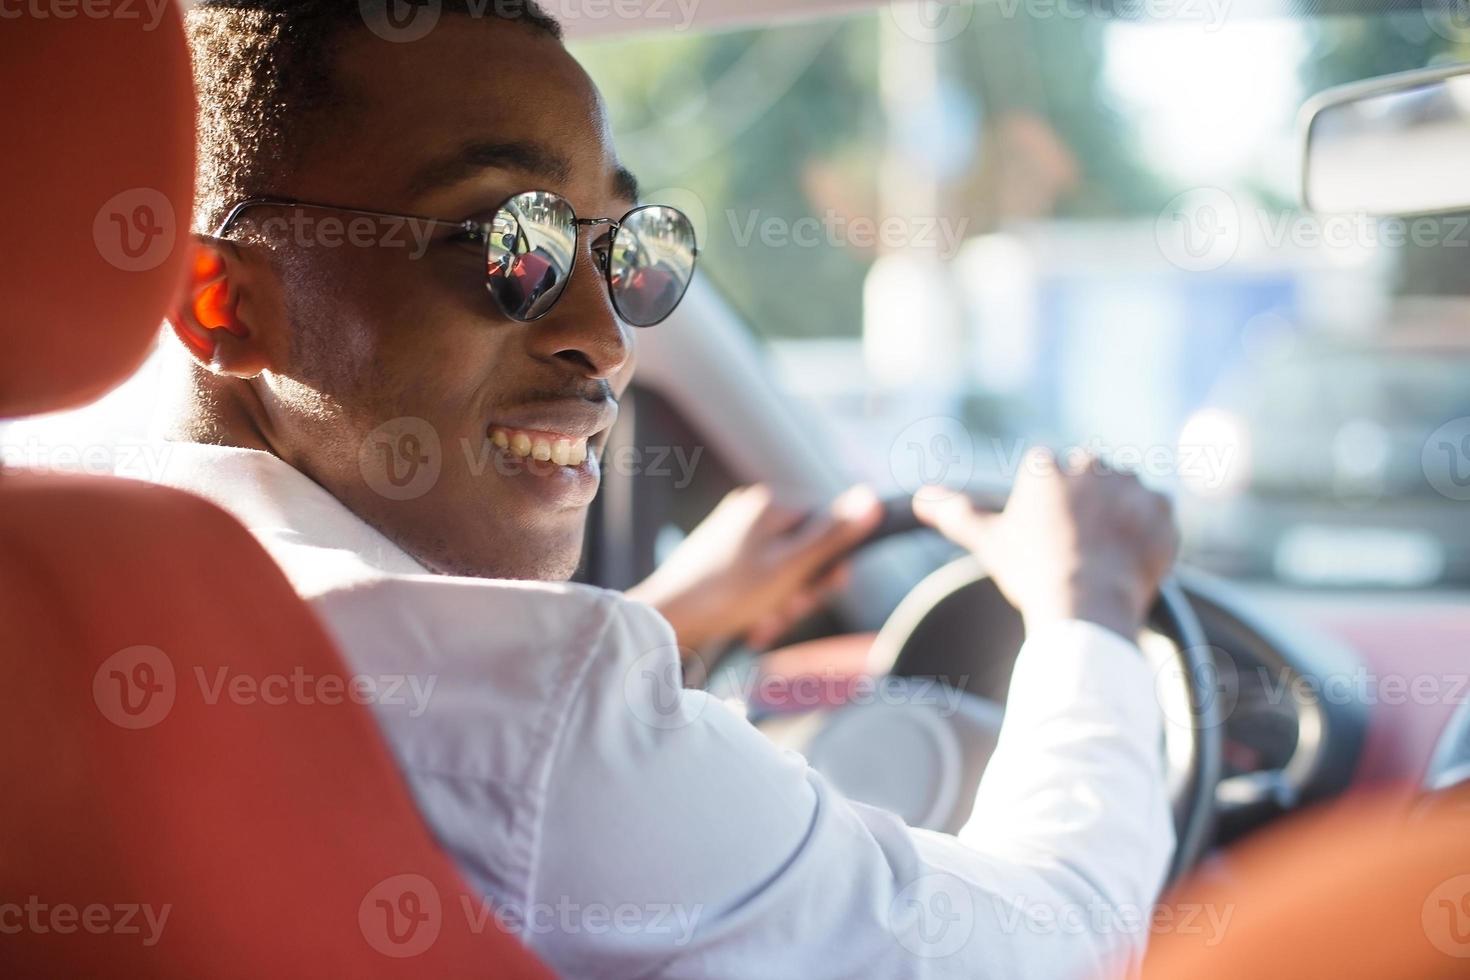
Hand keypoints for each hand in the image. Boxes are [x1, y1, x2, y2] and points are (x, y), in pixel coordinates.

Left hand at [628, 484, 882, 652]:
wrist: (664, 621)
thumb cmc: (727, 594)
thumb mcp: (789, 567)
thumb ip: (832, 536)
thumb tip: (872, 498)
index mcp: (769, 504)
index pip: (826, 524)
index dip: (829, 564)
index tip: (819, 591)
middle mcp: (751, 512)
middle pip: (804, 550)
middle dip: (801, 590)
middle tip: (785, 612)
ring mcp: (734, 535)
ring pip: (782, 572)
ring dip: (781, 604)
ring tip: (763, 625)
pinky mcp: (720, 560)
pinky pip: (758, 582)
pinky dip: (760, 606)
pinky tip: (750, 627)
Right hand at [913, 449, 1178, 640]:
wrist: (1087, 607)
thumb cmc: (1032, 572)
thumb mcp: (989, 541)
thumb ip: (956, 513)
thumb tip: (920, 498)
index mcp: (1047, 466)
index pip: (1048, 473)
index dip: (1049, 507)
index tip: (1049, 534)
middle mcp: (1091, 465)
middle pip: (1089, 477)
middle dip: (1087, 504)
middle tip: (1078, 545)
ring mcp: (1131, 485)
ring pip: (1124, 493)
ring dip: (1119, 515)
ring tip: (1104, 554)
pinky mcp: (1162, 508)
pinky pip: (1157, 513)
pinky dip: (1148, 531)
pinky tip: (1130, 557)